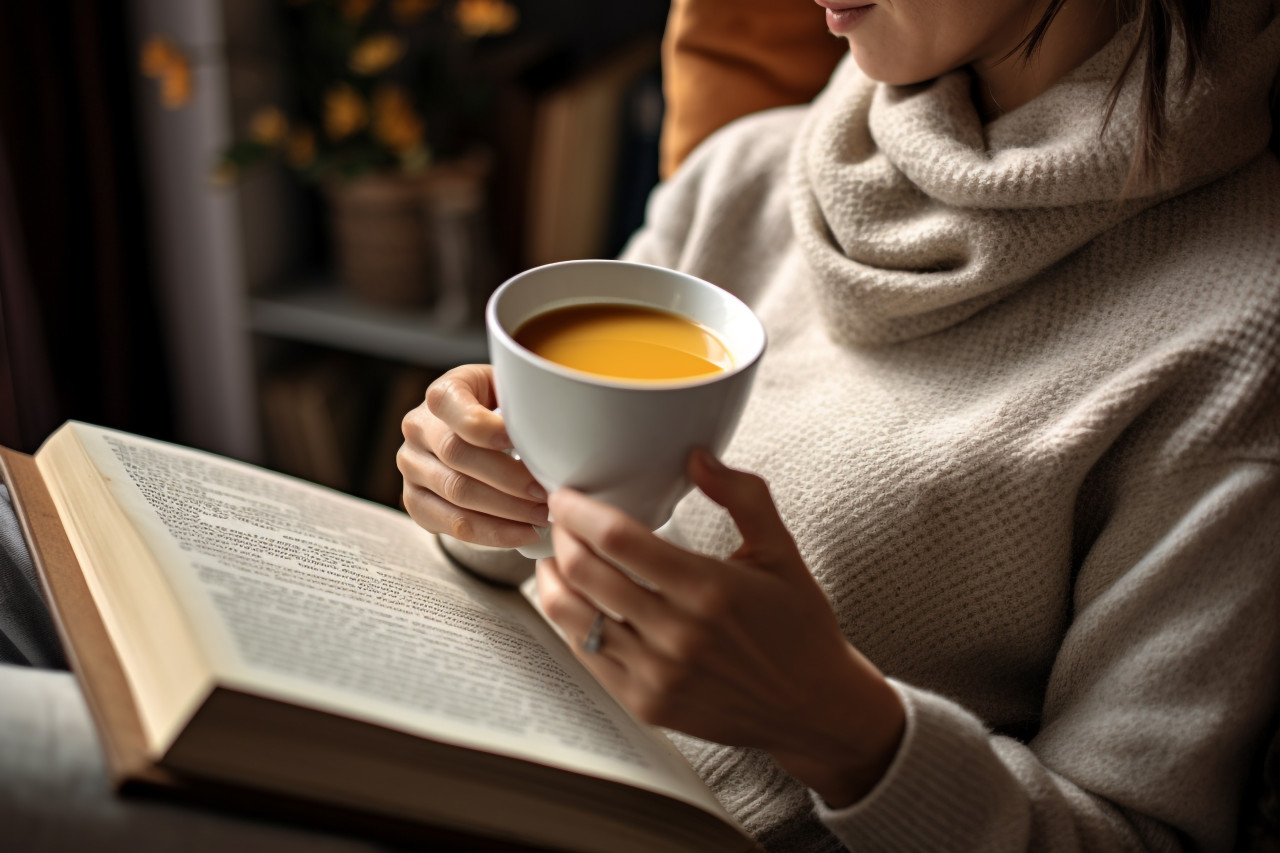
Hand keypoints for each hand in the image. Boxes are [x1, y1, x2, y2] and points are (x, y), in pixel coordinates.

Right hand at [398, 364, 548, 547]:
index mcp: (443, 393)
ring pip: (456, 494)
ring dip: (505, 511)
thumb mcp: (510, 391)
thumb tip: (557, 431)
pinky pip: (452, 524)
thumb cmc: (501, 411)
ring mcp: (412, 466)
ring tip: (541, 516)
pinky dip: (492, 533)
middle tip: (545, 492)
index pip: (454, 408)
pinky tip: (523, 533)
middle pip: (458, 455)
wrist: (472, 433)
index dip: (486, 427)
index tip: (521, 442)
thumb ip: (526, 401)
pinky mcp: (415, 500)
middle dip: (508, 479)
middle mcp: (418, 427)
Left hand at [536, 450, 904, 807]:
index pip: (618, 539)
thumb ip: (743, 496)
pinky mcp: (646, 704)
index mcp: (709, 588)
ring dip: (552, 579)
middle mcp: (678, 633)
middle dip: (561, 536)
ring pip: (573, 617)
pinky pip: (586, 655)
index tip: (566, 495)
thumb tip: (697, 456)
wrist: (812, 707)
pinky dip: (570, 621)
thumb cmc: (797, 624)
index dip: (579, 511)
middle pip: (585, 573)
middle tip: (560, 520)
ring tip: (556, 558)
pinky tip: (574, 600)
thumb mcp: (781, 551)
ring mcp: (658, 674)